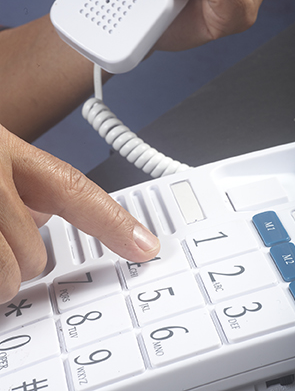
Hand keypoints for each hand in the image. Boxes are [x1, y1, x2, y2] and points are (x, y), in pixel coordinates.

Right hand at [0, 125, 159, 303]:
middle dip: (22, 257)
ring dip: (0, 272)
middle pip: (35, 254)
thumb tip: (48, 216)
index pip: (74, 190)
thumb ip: (29, 186)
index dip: (114, 222)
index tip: (145, 246)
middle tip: (5, 240)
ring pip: (8, 275)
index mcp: (9, 154)